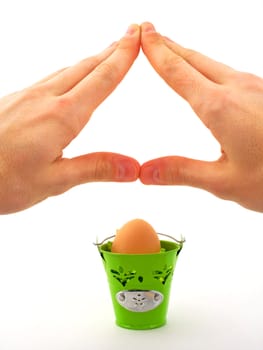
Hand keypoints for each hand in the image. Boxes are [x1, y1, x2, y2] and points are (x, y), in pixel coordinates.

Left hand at [0, 25, 140, 213]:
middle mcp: (44, 99)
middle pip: (86, 68)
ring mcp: (27, 96)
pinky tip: (70, 77)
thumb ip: (95, 169)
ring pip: (67, 70)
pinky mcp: (15, 100)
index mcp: (60, 117)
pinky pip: (49, 78)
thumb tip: (133, 168)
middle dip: (112, 51)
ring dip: (91, 60)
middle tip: (130, 36)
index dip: (123, 59)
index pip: (101, 80)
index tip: (137, 39)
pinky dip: (70, 72)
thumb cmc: (1, 181)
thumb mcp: (54, 182)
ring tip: (107, 54)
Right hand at [140, 22, 262, 211]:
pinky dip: (207, 67)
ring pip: (212, 63)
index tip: (142, 34)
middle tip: (149, 32)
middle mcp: (237, 89)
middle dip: (168, 45)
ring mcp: (254, 88)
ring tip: (171, 50)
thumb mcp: (224, 182)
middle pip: (194, 59)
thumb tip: (145, 172)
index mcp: (220, 108)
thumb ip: (182, 172)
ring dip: (187, 54)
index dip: (157, 52)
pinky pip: (228, 72)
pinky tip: (206, 74)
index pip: (178, 72)